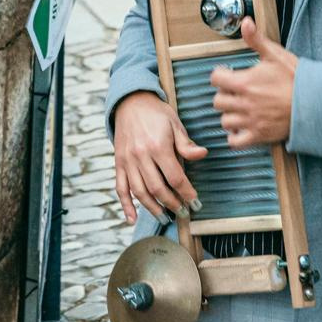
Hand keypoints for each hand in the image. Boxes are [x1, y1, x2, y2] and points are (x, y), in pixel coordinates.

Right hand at [112, 90, 206, 221]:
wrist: (130, 102)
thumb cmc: (156, 113)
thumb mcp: (175, 124)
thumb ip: (186, 144)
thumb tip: (203, 155)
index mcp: (158, 146)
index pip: (175, 177)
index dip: (186, 192)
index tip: (195, 202)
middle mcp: (140, 156)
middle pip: (158, 188)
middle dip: (172, 203)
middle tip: (183, 212)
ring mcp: (127, 161)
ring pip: (139, 192)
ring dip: (153, 208)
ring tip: (165, 217)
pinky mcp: (118, 164)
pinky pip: (120, 188)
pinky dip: (126, 205)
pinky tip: (133, 218)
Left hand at [209, 17, 296, 149]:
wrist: (315, 102)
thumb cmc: (297, 78)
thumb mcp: (276, 55)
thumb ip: (256, 40)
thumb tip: (245, 22)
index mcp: (244, 82)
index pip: (215, 78)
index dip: (221, 75)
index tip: (228, 76)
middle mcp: (243, 103)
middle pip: (217, 101)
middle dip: (225, 95)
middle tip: (236, 93)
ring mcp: (250, 121)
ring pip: (224, 121)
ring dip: (230, 115)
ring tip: (240, 110)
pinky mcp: (258, 135)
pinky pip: (235, 142)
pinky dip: (235, 137)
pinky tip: (243, 128)